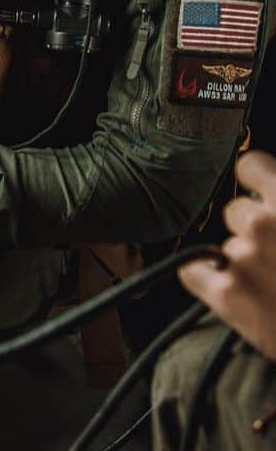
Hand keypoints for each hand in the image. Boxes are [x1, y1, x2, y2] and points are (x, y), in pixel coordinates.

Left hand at [178, 150, 275, 360]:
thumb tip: (274, 189)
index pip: (250, 165)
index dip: (257, 181)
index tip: (262, 194)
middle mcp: (263, 223)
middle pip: (237, 210)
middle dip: (255, 229)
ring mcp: (242, 259)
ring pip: (225, 244)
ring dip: (243, 259)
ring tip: (275, 284)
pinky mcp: (226, 295)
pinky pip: (193, 272)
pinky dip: (209, 280)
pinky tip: (236, 292)